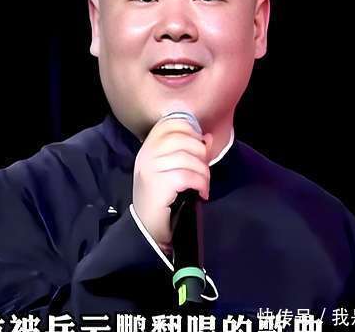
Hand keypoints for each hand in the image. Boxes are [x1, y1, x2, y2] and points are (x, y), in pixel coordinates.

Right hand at [132, 117, 212, 253]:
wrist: (148, 230)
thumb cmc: (163, 200)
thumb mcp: (173, 171)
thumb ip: (189, 152)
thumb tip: (208, 137)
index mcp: (148, 147)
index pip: (172, 123)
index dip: (191, 132)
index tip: (197, 149)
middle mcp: (146, 154)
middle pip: (184, 139)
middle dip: (201, 155)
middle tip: (202, 173)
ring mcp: (150, 168)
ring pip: (188, 158)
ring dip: (203, 173)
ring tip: (202, 186)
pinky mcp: (157, 183)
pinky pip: (187, 175)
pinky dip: (200, 184)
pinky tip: (200, 193)